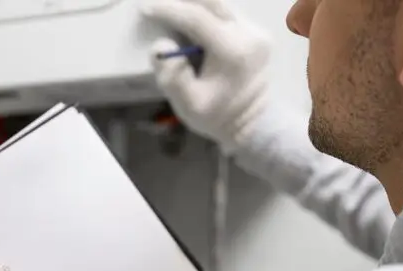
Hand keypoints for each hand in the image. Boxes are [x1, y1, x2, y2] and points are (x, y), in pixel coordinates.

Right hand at [143, 0, 271, 152]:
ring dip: (195, 5)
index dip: (168, 9)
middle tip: (158, 4)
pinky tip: (191, 20)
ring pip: (220, 5)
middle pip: (211, 2)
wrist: (255, 125)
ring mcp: (256, 31)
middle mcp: (249, 34)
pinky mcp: (257, 33)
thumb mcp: (188, 105)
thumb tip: (162, 45)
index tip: (145, 8)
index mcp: (233, 52)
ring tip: (171, 10)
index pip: (196, 18)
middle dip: (182, 0)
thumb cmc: (220, 118)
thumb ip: (171, 76)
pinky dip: (206, 13)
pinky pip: (227, 14)